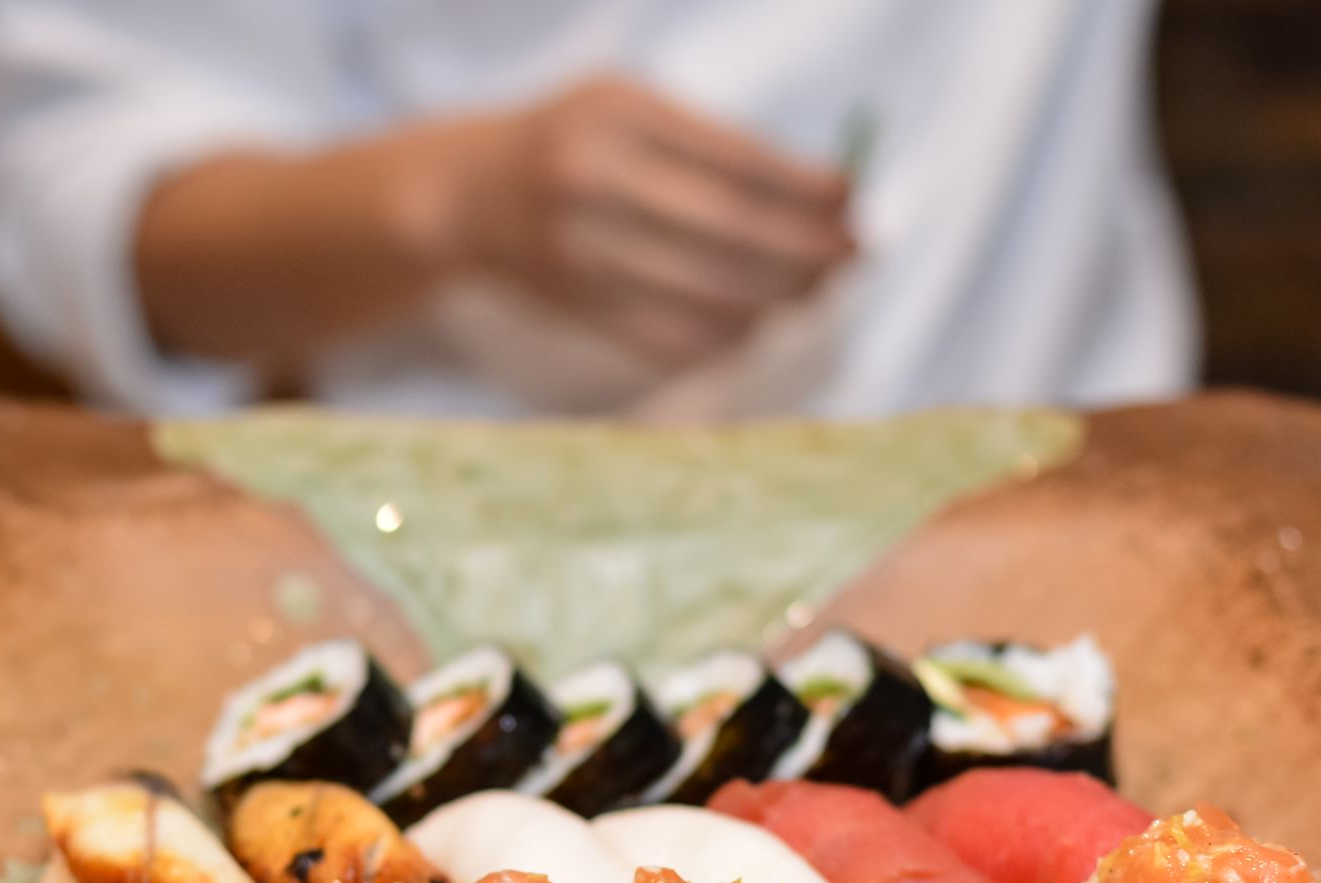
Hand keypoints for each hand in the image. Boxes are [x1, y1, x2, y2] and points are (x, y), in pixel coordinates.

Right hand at [403, 78, 855, 367]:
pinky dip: (726, 336)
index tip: (852, 199)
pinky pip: (670, 336)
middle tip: (852, 256)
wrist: (468, 195)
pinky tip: (757, 323)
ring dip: (776, 298)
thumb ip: (711, 144)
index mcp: (618, 114)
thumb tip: (818, 199)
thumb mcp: (628, 108)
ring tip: (815, 289)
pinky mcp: (578, 306)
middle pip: (730, 229)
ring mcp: (582, 250)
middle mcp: (595, 181)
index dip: (806, 187)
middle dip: (805, 248)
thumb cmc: (572, 141)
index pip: (736, 159)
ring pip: (708, 290)